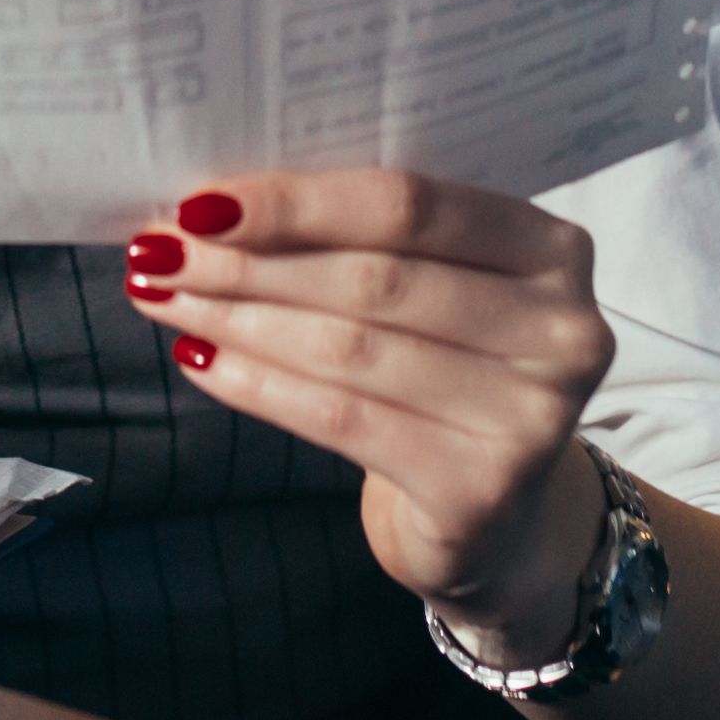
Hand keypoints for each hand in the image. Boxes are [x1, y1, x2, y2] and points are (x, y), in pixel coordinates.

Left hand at [134, 172, 612, 646]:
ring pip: (350, 349)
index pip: (413, 206)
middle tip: (157, 251)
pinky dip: (260, 387)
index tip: (199, 201)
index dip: (297, 203)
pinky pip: (344, 420)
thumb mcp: (437, 290)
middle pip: (376, 279)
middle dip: (249, 262)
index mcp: (553, 249)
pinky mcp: (481, 489)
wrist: (500, 518)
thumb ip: (367, 242)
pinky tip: (200, 363)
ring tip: (163, 298)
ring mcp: (530, 416)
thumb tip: (212, 206)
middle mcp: (562, 329)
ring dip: (239, 320)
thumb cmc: (448, 371)